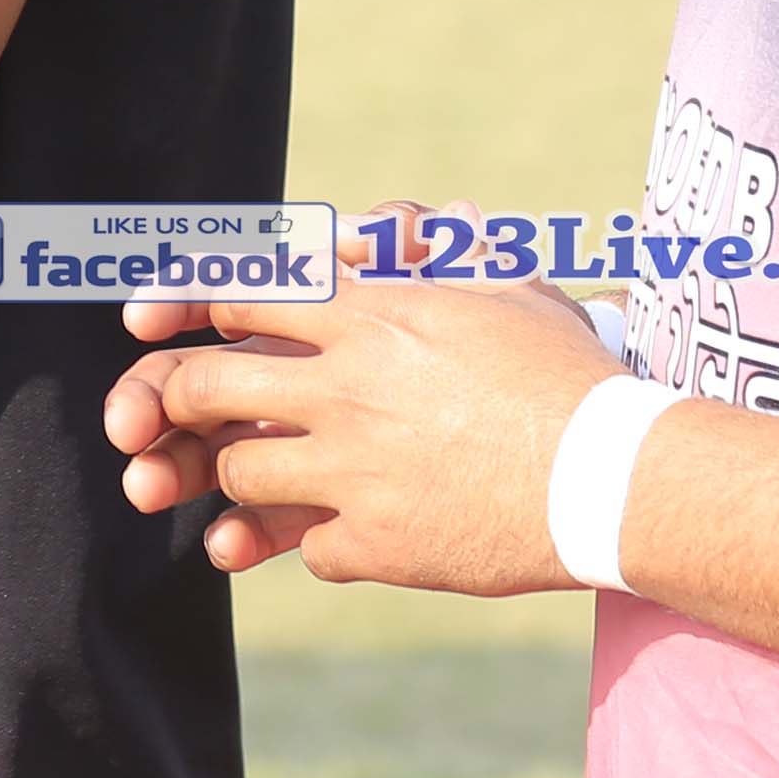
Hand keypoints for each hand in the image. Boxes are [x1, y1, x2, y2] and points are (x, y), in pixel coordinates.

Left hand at [104, 219, 623, 593]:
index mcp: (373, 315)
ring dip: (242, 474)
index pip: (239, 294)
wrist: (623, 476)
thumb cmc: (572, 374)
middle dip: (171, 401)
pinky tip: (345, 534)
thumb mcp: (504, 289)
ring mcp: (355, 469)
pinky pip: (305, 547)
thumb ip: (433, 255)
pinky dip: (315, 542)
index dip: (185, 305)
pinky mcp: (375, 543)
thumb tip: (389, 230)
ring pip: (239, 471)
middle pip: (204, 385)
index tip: (155, 323)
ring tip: (273, 475)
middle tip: (167, 416)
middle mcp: (349, 386)